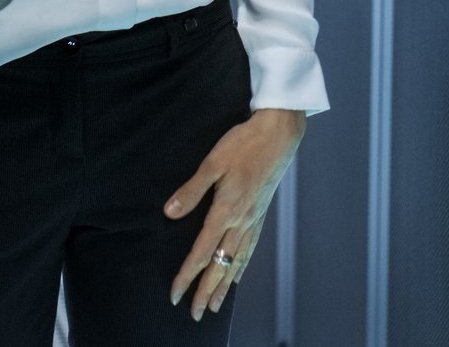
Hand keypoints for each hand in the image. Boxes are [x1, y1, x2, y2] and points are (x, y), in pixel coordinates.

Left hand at [165, 108, 306, 320]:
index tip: (175, 294)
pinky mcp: (261, 214)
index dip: (187, 275)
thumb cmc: (244, 144)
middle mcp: (242, 221)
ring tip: (215, 305)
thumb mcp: (212, 163)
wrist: (279, 135)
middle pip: (221, 265)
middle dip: (206, 291)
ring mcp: (254, 220)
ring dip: (224, 286)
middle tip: (195, 314)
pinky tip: (237, 276)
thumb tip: (170, 213)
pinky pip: (250, 249)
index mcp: (227, 210)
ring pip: (237, 262)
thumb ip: (192, 190)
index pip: (202, 252)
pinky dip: (242, 267)